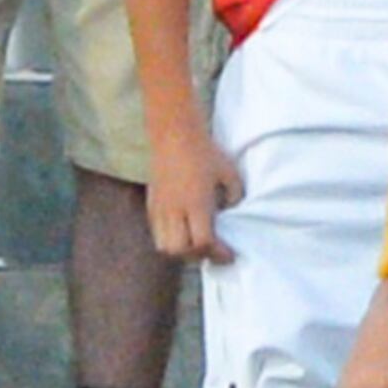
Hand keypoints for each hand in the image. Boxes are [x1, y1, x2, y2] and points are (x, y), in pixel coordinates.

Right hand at [148, 113, 244, 261]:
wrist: (174, 131)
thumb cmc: (205, 151)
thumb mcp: (229, 172)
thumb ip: (235, 197)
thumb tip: (233, 215)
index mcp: (196, 202)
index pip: (203, 241)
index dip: (217, 253)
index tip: (229, 253)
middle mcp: (175, 209)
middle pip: (182, 250)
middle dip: (199, 256)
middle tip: (212, 249)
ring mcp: (161, 207)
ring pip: (165, 247)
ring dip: (182, 252)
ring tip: (194, 244)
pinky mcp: (152, 204)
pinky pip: (157, 234)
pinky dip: (169, 240)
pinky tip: (181, 233)